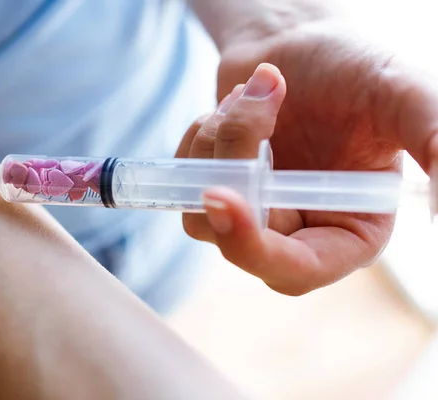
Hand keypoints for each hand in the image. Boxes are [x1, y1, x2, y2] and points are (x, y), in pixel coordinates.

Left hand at [179, 22, 437, 294]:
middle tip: (248, 100)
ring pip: (200, 209)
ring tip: (251, 96)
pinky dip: (199, 136)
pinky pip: (184, 180)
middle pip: (234, 238)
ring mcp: (251, 211)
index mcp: (347, 230)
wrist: (301, 45)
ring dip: (216, 140)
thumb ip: (435, 144)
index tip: (222, 197)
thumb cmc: (356, 72)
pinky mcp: (218, 188)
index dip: (253, 246)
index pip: (295, 270)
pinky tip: (231, 107)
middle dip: (230, 166)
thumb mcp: (404, 99)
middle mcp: (295, 230)